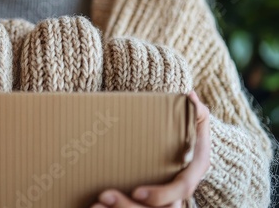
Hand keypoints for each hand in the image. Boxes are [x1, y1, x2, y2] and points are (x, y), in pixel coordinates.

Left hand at [92, 91, 209, 207]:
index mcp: (191, 173)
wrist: (182, 143)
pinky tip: (93, 206)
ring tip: (94, 205)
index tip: (137, 191)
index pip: (181, 190)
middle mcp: (179, 192)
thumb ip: (195, 110)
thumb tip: (190, 95)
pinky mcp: (148, 202)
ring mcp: (164, 201)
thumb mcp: (196, 120)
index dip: (161, 195)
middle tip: (103, 196)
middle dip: (129, 207)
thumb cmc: (187, 130)